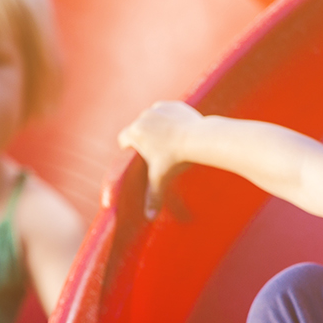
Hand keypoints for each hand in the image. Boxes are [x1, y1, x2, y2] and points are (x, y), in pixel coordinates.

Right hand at [117, 100, 201, 218]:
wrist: (198, 138)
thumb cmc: (176, 159)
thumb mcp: (161, 178)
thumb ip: (153, 196)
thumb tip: (149, 218)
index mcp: (134, 132)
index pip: (124, 139)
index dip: (130, 149)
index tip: (139, 157)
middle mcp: (143, 117)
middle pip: (138, 128)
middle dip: (145, 138)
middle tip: (157, 151)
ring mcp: (158, 108)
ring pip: (153, 119)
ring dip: (157, 127)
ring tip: (169, 141)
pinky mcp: (173, 105)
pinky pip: (167, 112)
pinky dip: (171, 119)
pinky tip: (180, 131)